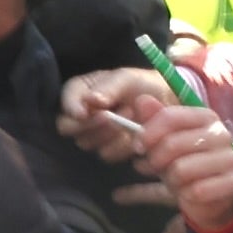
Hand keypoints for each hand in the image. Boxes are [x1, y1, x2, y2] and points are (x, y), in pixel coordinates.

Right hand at [61, 68, 175, 158]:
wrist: (167, 102)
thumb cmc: (142, 85)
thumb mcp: (126, 79)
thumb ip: (108, 88)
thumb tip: (90, 100)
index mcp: (80, 92)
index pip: (65, 102)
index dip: (72, 108)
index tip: (84, 113)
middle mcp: (81, 115)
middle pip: (68, 128)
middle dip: (90, 124)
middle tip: (110, 116)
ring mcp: (93, 135)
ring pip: (87, 143)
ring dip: (111, 133)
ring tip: (131, 115)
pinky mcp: (109, 150)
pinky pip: (108, 154)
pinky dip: (123, 145)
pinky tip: (136, 132)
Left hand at [138, 103, 232, 232]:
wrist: (211, 196)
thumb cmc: (186, 164)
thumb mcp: (166, 141)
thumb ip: (154, 119)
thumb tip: (142, 100)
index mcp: (207, 118)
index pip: (171, 117)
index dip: (148, 132)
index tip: (137, 147)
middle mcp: (223, 134)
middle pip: (172, 144)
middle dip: (156, 160)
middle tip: (156, 167)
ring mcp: (232, 158)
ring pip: (181, 170)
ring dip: (171, 181)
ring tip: (175, 182)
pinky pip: (197, 191)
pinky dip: (186, 196)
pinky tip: (188, 195)